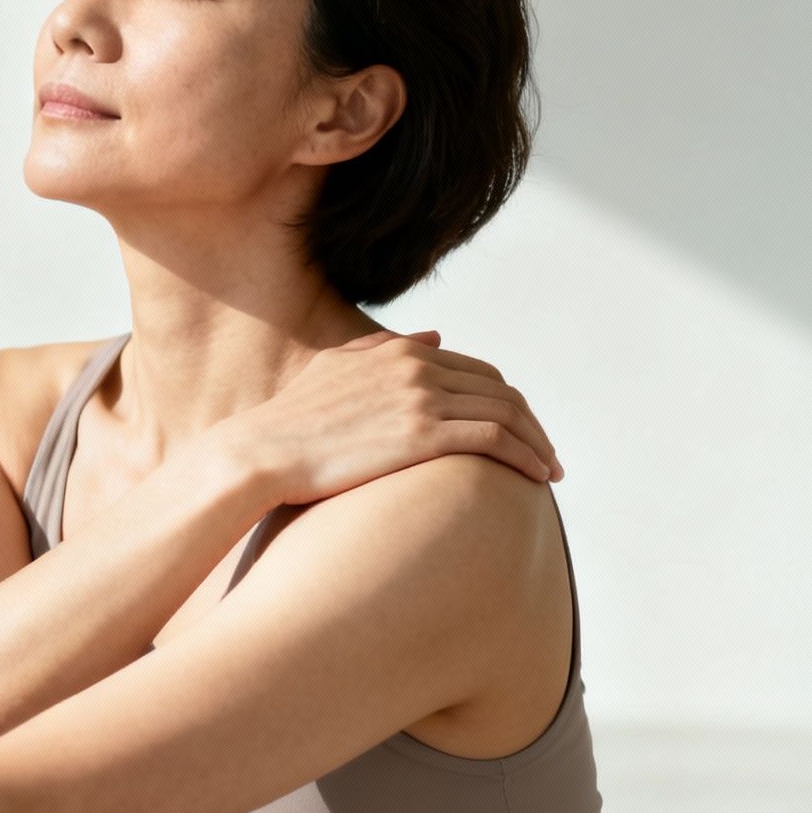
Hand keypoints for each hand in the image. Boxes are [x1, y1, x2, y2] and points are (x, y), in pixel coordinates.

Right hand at [225, 328, 563, 507]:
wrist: (263, 451)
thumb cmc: (291, 419)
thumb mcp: (337, 366)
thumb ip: (386, 347)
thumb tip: (437, 335)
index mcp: (401, 351)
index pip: (478, 371)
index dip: (507, 400)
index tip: (520, 429)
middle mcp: (417, 368)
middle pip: (501, 390)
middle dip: (531, 423)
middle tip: (545, 453)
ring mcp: (421, 400)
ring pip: (505, 414)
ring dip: (536, 443)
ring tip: (548, 472)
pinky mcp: (422, 436)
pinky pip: (494, 440)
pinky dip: (524, 456)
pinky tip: (534, 478)